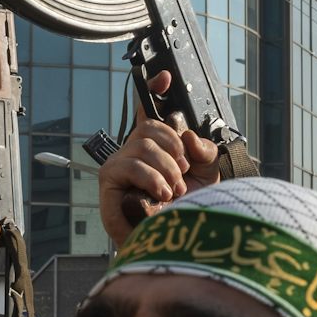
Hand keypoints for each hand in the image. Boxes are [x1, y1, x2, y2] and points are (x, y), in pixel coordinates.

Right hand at [96, 72, 220, 245]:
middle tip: (183, 173)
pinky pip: (131, 166)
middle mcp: (134, 149)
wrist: (174, 241)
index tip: (165, 75)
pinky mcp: (109, 181)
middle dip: (174, 150)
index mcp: (155, 143)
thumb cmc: (187, 209)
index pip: (149, 109)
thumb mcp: (207, 173)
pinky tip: (163, 194)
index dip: (154, 88)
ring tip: (175, 190)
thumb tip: (188, 136)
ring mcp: (119, 164)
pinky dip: (152, 179)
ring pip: (143, 146)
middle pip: (150, 126)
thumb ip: (204, 150)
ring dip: (166, 169)